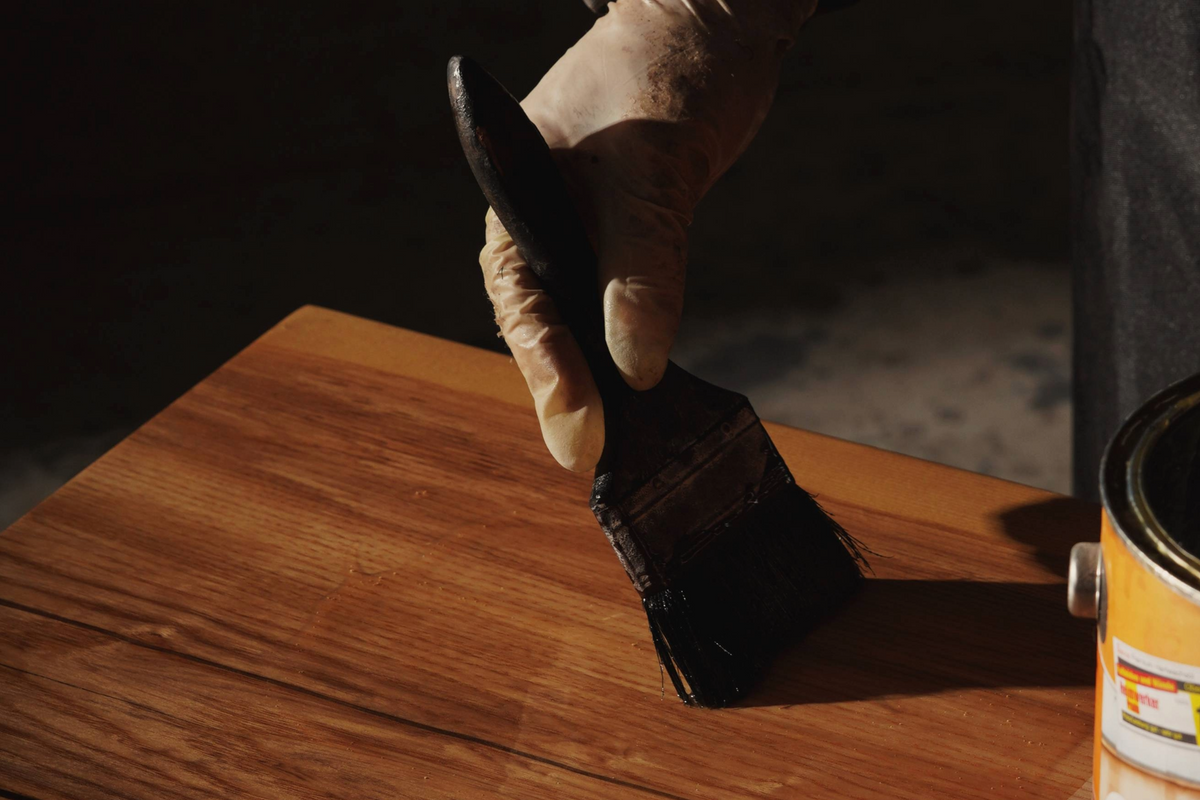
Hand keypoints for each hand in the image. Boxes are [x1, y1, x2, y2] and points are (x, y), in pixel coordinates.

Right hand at [479, 0, 815, 470]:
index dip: (548, 371)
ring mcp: (583, 244)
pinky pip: (625, 315)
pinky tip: (659, 399)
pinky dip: (640, 356)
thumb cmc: (664, 74)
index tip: (580, 432)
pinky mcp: (626, 252)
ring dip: (606, 386)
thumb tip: (636, 365)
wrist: (707, 32)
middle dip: (570, 397)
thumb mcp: (651, 166)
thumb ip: (641, 262)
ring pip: (585, 331)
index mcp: (517, 203)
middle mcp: (543, 232)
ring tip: (630, 451)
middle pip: (546, 331)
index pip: (521, 303)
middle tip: (597, 462)